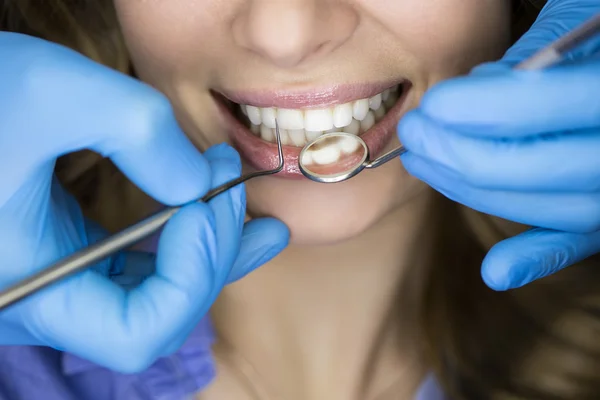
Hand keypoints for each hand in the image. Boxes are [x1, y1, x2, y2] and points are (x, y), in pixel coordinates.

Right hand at [0, 32, 288, 371]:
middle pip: (159, 318)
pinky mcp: (74, 260)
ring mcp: (62, 285)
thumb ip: (139, 130)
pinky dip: (185, 245)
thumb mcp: (52, 90)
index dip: (190, 278)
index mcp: (31, 287)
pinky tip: (216, 213)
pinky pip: (142, 271)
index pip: (136, 332)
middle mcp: (46, 302)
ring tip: (257, 219)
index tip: (205, 206)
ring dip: (211, 255)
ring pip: (157, 299)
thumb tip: (203, 184)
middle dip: (212, 256)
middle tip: (235, 190)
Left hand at [397, 1, 599, 289]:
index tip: (431, 106)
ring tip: (425, 165)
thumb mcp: (574, 21)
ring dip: (472, 193)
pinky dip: (536, 257)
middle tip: (414, 133)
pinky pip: (579, 242)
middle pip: (528, 168)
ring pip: (544, 209)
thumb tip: (473, 93)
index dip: (470, 109)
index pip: (533, 108)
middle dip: (455, 153)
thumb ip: (529, 62)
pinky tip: (495, 271)